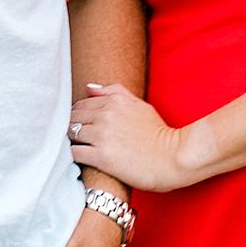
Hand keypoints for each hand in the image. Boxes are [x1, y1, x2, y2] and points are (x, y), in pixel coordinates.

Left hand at [68, 82, 193, 191]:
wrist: (173, 158)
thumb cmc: (159, 133)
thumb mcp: (140, 105)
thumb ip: (115, 92)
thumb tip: (90, 88)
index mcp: (114, 100)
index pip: (81, 104)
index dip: (78, 115)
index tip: (81, 125)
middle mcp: (106, 115)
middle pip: (73, 117)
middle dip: (73, 126)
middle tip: (78, 137)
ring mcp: (102, 135)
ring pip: (72, 133)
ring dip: (73, 140)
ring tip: (80, 147)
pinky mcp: (101, 157)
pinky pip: (75, 152)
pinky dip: (74, 155)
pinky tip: (82, 159)